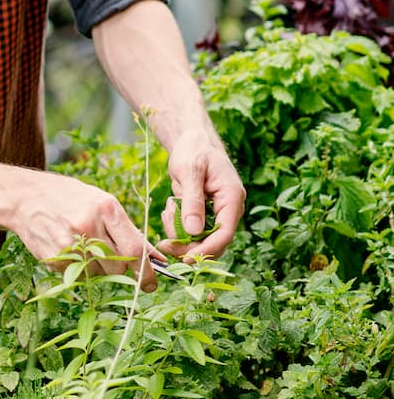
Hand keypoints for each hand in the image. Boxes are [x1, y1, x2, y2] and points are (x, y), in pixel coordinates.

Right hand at [16, 171, 162, 289]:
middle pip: (118, 267)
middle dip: (123, 272)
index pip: (134, 249)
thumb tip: (154, 256)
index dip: (147, 271)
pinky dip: (81, 269)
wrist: (25, 197)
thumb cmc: (69, 197)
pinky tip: (71, 249)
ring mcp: (70, 244)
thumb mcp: (101, 202)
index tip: (152, 283)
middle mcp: (88, 226)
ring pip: (99, 274)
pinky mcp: (56, 258)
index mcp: (106, 208)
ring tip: (86, 247)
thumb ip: (127, 229)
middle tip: (118, 264)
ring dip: (100, 269)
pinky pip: (80, 276)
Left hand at [158, 127, 244, 260]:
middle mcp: (228, 209)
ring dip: (180, 232)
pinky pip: (192, 229)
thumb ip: (192, 201)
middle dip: (188, 245)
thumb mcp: (190, 171)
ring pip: (199, 238)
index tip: (186, 259)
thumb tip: (194, 232)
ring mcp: (217, 212)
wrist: (192, 139)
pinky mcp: (205, 213)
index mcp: (232, 197)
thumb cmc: (194, 149)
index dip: (206, 250)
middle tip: (165, 243)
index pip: (225, 233)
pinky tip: (170, 208)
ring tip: (169, 209)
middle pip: (212, 241)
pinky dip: (177, 224)